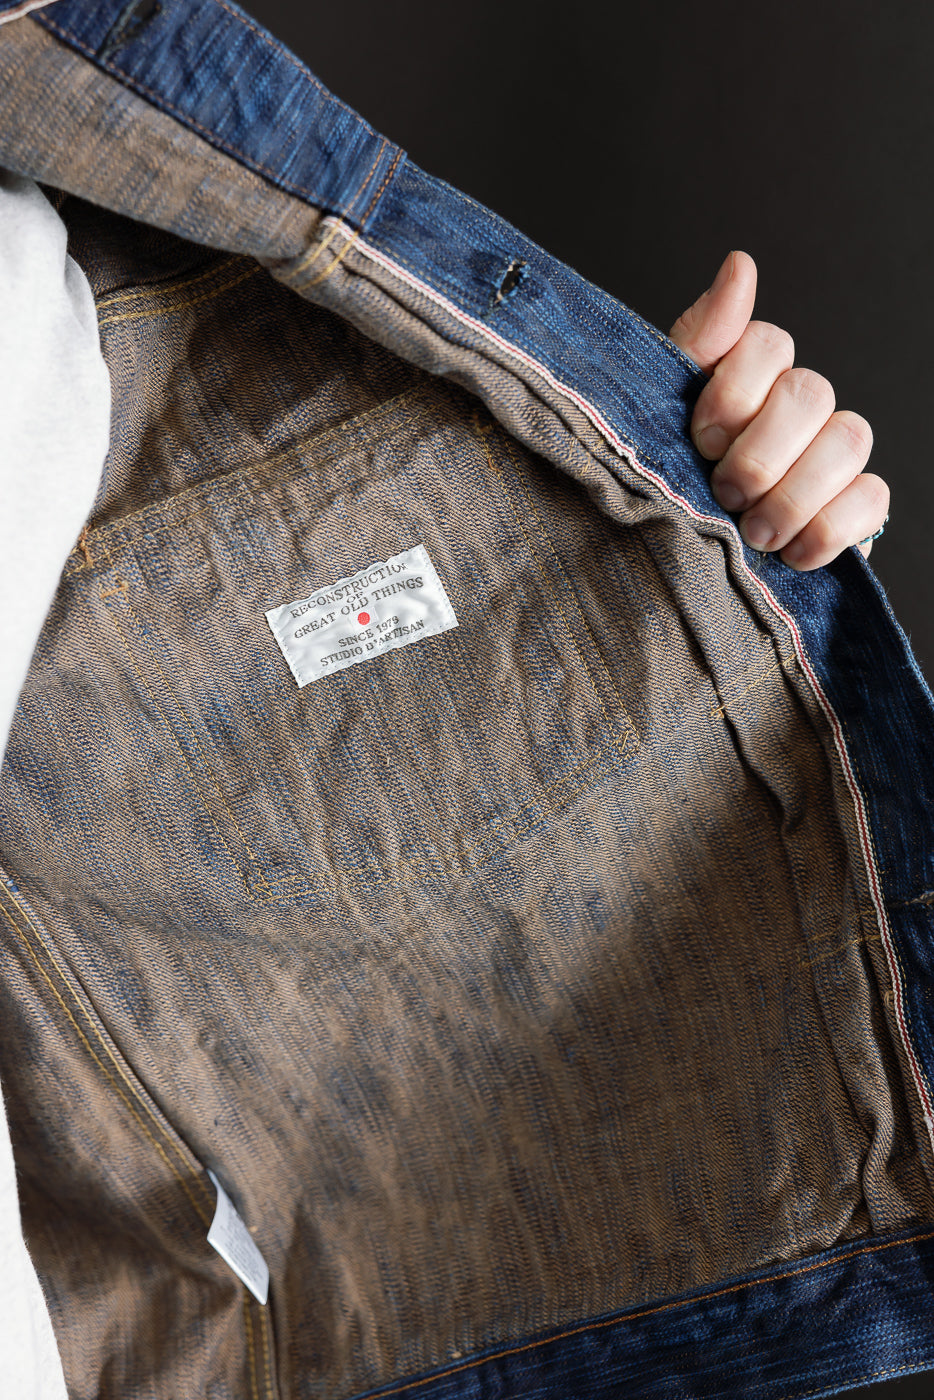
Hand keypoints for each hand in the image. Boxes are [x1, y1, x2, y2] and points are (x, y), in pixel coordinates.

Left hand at [668, 251, 887, 568]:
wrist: (692, 556)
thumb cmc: (674, 475)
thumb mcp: (662, 410)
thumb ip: (698, 340)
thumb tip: (741, 263)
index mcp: (752, 373)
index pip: (769, 343)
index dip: (734, 395)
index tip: (700, 440)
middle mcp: (802, 402)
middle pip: (811, 393)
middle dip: (759, 455)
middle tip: (724, 494)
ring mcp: (836, 451)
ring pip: (849, 440)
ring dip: (792, 496)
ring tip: (753, 533)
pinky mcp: (859, 504)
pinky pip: (872, 497)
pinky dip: (828, 529)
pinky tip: (791, 552)